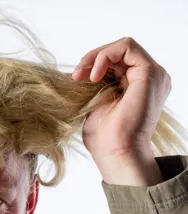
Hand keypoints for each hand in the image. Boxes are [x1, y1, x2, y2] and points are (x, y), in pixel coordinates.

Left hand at [73, 37, 170, 185]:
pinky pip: (127, 47)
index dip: (92, 64)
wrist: (116, 153)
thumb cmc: (105, 138)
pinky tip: (94, 75)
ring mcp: (152, 76)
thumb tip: (81, 71)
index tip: (75, 79)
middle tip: (76, 75)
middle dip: (92, 59)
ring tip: (82, 75)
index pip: (115, 63)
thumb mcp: (95, 105)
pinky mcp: (150, 73)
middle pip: (119, 53)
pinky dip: (105, 55)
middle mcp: (148, 80)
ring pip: (123, 47)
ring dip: (96, 56)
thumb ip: (95, 87)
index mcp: (137, 87)